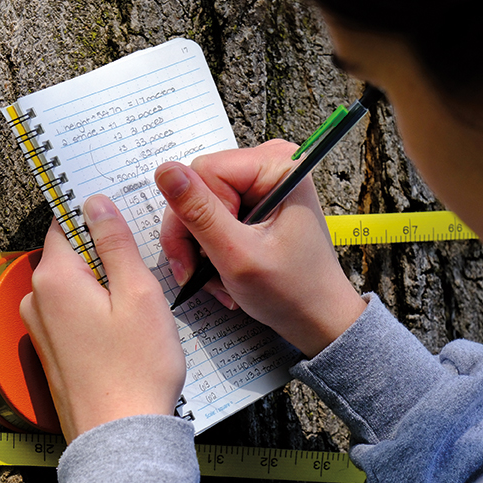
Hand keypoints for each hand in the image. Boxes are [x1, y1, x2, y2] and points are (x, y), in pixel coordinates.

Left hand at [20, 198, 185, 442]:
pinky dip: (98, 310)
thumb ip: (115, 242)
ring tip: (142, 299)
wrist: (119, 438)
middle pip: (71, 253)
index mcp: (54, 278)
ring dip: (105, 283)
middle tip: (145, 261)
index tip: (125, 213)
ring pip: (75, 285)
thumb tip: (95, 202)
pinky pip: (74, 313)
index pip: (67, 220)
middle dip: (105, 251)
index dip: (97, 212)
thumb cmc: (135, 369)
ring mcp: (40, 329)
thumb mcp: (138, 294)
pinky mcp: (52, 352)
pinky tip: (127, 327)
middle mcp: (36, 300)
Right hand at [157, 139, 366, 356]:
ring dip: (199, 246)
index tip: (214, 251)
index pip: (203, 170)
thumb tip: (165, 171)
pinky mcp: (253, 201)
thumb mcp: (238, 256)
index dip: (198, 214)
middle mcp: (270, 165)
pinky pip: (211, 214)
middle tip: (197, 273)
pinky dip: (209, 247)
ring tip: (217, 278)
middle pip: (197, 185)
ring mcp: (261, 183)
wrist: (317, 318)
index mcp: (277, 165)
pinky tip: (223, 271)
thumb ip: (199, 213)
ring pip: (198, 203)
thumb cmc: (293, 292)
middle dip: (192, 235)